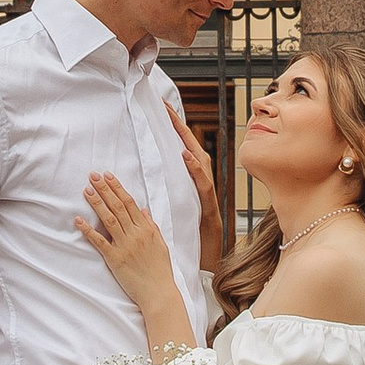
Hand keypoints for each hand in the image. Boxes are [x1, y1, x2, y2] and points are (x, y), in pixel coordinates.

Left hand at [76, 171, 182, 332]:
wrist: (159, 292)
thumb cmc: (160, 270)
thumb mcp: (161, 244)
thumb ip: (152, 226)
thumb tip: (144, 210)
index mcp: (146, 229)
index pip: (130, 202)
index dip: (117, 188)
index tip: (108, 176)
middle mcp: (135, 234)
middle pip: (117, 206)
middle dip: (104, 189)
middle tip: (93, 175)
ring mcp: (125, 245)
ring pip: (108, 219)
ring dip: (97, 203)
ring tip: (86, 190)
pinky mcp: (115, 258)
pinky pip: (100, 241)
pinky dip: (88, 230)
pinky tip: (78, 220)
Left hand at [162, 96, 224, 268]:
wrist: (207, 258)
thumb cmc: (191, 234)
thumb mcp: (178, 208)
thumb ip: (171, 189)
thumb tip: (156, 173)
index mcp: (191, 181)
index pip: (181, 148)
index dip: (173, 128)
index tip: (160, 108)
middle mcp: (201, 182)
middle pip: (191, 148)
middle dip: (179, 127)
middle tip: (165, 107)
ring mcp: (206, 192)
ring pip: (199, 161)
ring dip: (187, 143)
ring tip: (174, 124)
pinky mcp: (208, 205)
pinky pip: (203, 184)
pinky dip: (196, 170)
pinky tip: (187, 156)